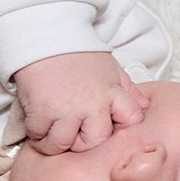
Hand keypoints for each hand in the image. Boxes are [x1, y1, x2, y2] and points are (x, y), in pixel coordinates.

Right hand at [14, 50, 148, 154]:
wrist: (47, 37)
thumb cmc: (79, 53)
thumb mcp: (111, 68)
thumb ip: (127, 89)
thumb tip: (144, 106)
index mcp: (112, 94)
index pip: (131, 120)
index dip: (121, 127)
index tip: (105, 127)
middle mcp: (91, 105)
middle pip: (94, 141)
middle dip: (82, 143)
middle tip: (72, 136)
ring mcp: (65, 110)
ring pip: (62, 143)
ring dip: (54, 143)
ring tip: (50, 136)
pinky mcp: (40, 110)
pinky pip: (38, 134)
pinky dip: (35, 134)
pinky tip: (37, 125)